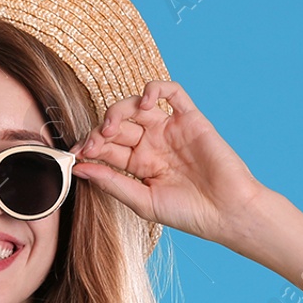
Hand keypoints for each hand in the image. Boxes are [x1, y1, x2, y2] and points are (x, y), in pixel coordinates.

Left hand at [72, 80, 266, 245]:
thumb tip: (78, 169)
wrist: (228, 213)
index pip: (106, 147)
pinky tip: (146, 102)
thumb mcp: (142, 202)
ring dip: (117, 110)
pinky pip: (172, 92)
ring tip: (111, 127)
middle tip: (91, 144)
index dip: (88, 147)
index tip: (75, 156)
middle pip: (117, 125)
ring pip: (136, 105)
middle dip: (99, 132)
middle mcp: (152, 144)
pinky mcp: (191, 118)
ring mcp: (170, 129)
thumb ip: (111, 183)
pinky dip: (155, 88)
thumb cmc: (189, 213)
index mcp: (138, 164)